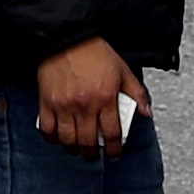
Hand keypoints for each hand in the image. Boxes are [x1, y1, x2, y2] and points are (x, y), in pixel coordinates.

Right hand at [35, 39, 135, 155]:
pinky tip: (58, 138)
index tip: (114, 154)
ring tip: (77, 148)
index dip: (115, 149)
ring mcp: (64, 105)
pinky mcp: (47, 102)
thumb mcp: (122, 70)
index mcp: (105, 97)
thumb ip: (136, 92)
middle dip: (93, 154)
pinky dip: (52, 139)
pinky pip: (48, 130)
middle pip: (89, 142)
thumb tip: (146, 112)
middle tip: (94, 155)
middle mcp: (85, 105)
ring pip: (68, 140)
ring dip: (74, 149)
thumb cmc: (94, 52)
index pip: (113, 134)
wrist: (67, 38)